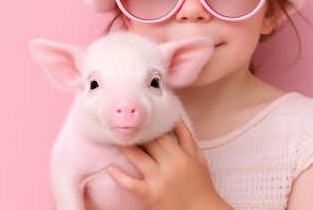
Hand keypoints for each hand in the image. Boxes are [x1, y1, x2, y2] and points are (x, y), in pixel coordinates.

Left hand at [108, 120, 231, 209]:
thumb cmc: (201, 185)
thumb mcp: (199, 158)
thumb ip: (186, 137)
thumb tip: (175, 118)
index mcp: (182, 155)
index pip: (161, 134)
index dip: (149, 126)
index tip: (139, 119)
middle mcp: (170, 165)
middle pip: (149, 143)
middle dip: (137, 133)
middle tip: (125, 125)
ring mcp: (159, 180)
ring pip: (139, 158)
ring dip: (126, 147)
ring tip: (115, 139)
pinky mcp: (151, 195)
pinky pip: (132, 184)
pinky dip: (120, 176)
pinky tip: (111, 168)